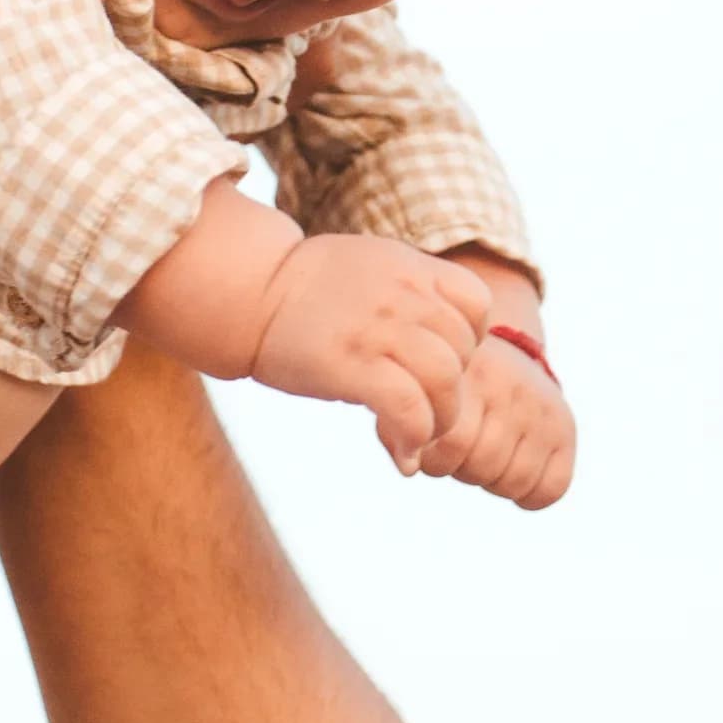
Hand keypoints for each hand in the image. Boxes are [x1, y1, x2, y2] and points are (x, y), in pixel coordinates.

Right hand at [249, 233, 491, 469]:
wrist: (247, 292)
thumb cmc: (303, 290)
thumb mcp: (369, 267)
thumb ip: (409, 295)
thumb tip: (438, 342)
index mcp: (410, 267)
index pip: (476, 305)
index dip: (468, 342)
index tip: (438, 363)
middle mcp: (402, 294)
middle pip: (463, 351)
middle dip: (452, 393)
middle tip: (425, 414)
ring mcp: (378, 328)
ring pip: (444, 381)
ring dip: (440, 422)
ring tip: (417, 438)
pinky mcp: (350, 364)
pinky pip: (408, 406)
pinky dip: (414, 437)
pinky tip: (403, 455)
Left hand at [418, 331, 577, 508]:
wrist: (502, 346)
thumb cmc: (445, 385)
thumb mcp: (415, 394)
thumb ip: (398, 430)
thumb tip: (410, 468)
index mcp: (466, 377)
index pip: (451, 448)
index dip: (435, 462)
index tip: (433, 447)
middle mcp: (510, 389)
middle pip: (482, 467)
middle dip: (463, 469)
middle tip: (463, 447)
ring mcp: (541, 409)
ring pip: (514, 482)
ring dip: (492, 481)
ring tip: (486, 452)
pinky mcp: (565, 426)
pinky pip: (552, 489)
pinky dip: (530, 495)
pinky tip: (513, 469)